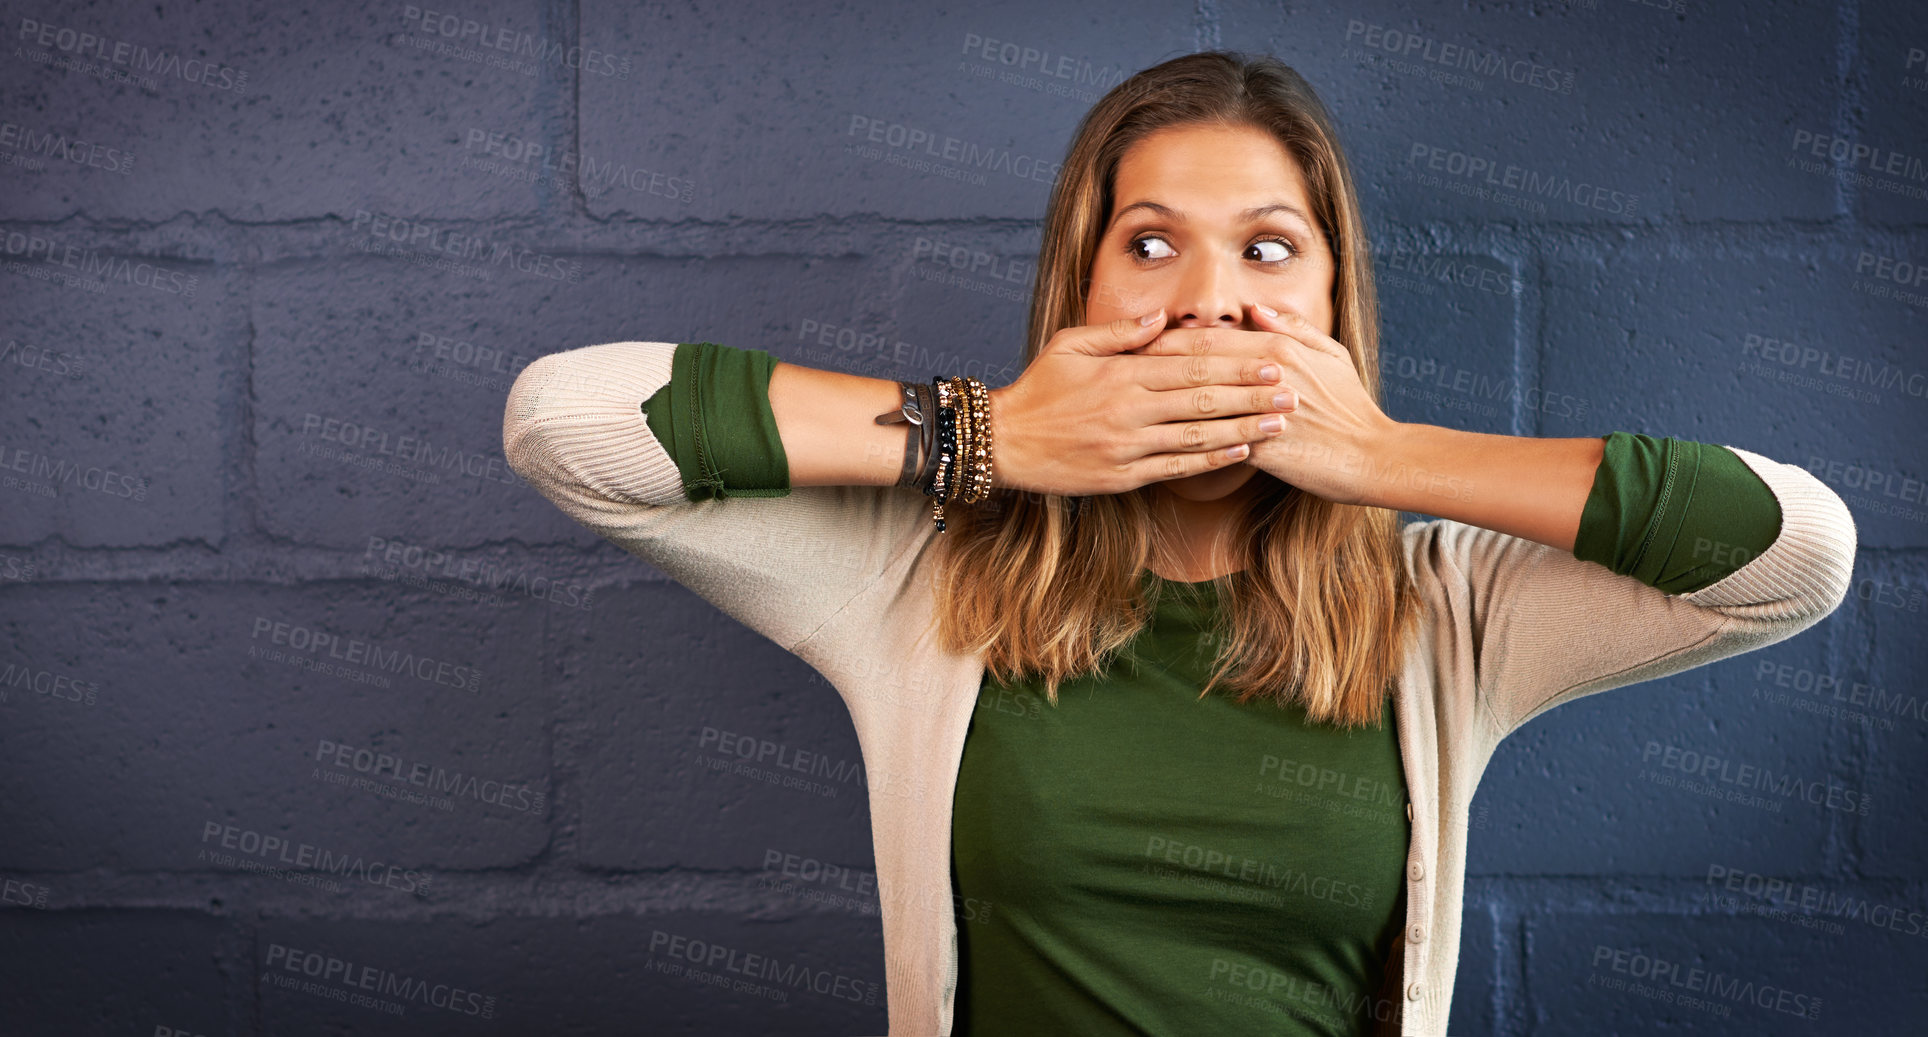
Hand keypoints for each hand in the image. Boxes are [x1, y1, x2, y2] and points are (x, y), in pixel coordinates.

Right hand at [988, 308, 1293, 496]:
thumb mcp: (1070, 346)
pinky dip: (1211, 461)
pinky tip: (1241, 454)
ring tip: (1280, 424)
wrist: (1003, 442)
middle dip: (1253, 396)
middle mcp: (1130, 410)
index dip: (1236, 366)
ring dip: (1244, 430)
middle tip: (1294, 391)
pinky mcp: (1122, 477)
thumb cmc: (1038, 390)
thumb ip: (1119, 334)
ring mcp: (1128, 447)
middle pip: (1204, 401)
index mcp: (1122, 375)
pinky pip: (1175, 468)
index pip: (1191, 367)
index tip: (1272, 361)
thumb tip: (1162, 320)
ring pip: (1197, 438)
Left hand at [1127, 304, 1399, 504]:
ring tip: (1124, 404)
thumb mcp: (1330, 354)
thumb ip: (1292, 327)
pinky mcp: (1262, 448)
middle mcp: (1265, 375)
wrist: (1372, 456)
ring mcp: (1261, 411)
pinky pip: (1213, 443)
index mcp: (1277, 348)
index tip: (1132, 341)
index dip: (1166, 340)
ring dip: (1159, 403)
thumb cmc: (1351, 405)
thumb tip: (1255, 308)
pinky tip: (1154, 445)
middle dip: (1150, 366)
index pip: (1208, 339)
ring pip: (1198, 402)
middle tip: (1113, 367)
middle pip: (1193, 366)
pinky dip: (1183, 442)